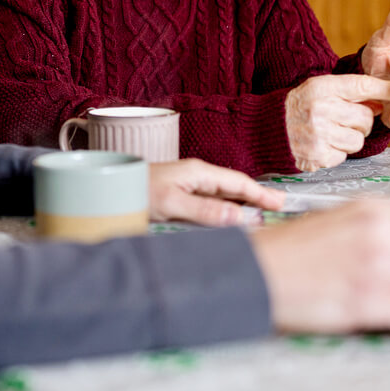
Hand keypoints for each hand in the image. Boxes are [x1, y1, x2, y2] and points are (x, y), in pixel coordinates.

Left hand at [147, 159, 286, 226]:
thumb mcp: (173, 203)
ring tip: (261, 212)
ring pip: (223, 193)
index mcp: (198, 172)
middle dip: (256, 196)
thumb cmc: (137, 191)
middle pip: (233, 186)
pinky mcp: (180, 195)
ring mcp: (188, 185)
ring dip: (242, 202)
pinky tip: (230, 216)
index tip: (280, 203)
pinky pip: (211, 200)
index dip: (260, 193)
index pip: (237, 182)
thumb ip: (205, 210)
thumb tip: (239, 217)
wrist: (109, 189)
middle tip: (279, 207)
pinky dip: (226, 207)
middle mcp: (196, 176)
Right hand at [285, 74, 389, 171]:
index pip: (363, 85)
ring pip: (358, 140)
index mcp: (322, 87)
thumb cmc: (297, 107)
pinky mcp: (318, 155)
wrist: (265, 130)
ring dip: (348, 139)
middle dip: (359, 122)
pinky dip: (336, 153)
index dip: (388, 90)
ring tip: (328, 133)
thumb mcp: (318, 90)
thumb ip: (349, 93)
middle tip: (341, 120)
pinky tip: (320, 145)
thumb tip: (382, 102)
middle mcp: (321, 109)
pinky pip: (344, 156)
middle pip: (365, 118)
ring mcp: (319, 134)